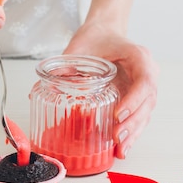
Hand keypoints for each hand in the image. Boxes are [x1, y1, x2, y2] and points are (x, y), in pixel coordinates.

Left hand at [63, 22, 158, 158]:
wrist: (103, 33)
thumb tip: (35, 91)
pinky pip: (137, 118)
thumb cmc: (95, 39)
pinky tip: (120, 149)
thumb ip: (62, 67)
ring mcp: (142, 87)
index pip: (145, 79)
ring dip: (133, 133)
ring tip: (120, 149)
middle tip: (116, 137)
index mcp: (138, 56)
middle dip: (133, 123)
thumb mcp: (78, 48)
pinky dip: (130, 134)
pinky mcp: (135, 99)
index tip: (119, 113)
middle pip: (148, 101)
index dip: (134, 99)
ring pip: (145, 113)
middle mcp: (145, 72)